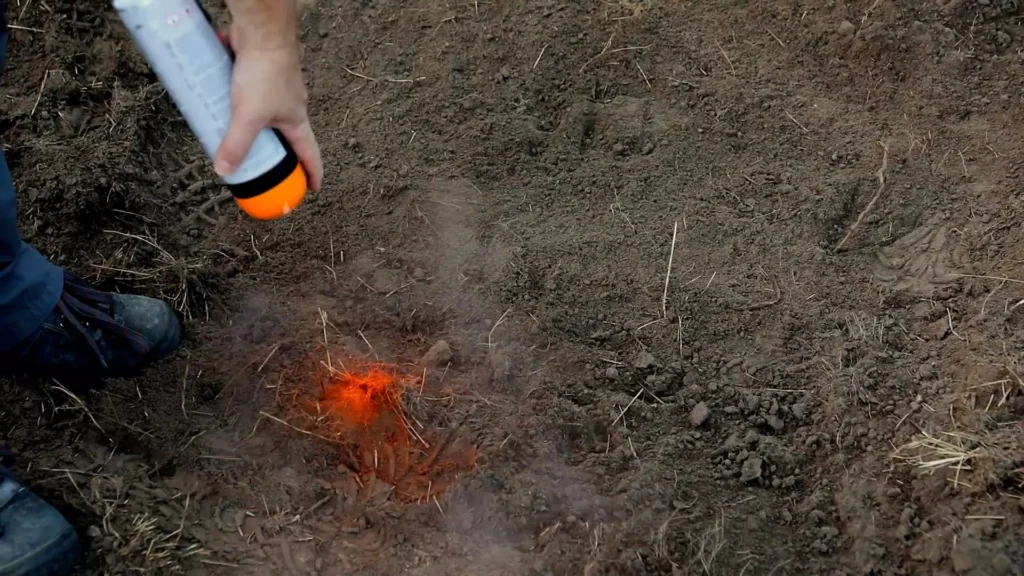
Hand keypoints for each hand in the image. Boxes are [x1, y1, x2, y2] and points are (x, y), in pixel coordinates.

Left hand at [213, 29, 322, 191]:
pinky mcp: (258, 71)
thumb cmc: (266, 70)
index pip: (310, 153)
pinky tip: (219, 101)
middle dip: (275, 151)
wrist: (261, 31)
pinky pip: (248, 91)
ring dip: (251, 123)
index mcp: (296, 119)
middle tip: (264, 165)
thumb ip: (236, 144)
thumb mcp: (249, 116)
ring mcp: (275, 87)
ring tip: (233, 134)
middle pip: (285, 134)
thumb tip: (225, 170)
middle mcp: (289, 104)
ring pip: (264, 113)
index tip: (312, 188)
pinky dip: (236, 98)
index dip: (312, 173)